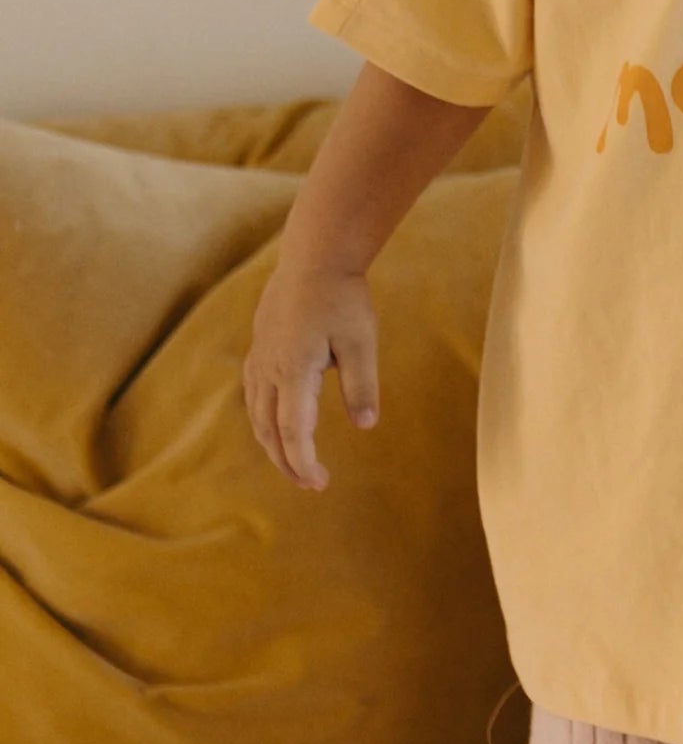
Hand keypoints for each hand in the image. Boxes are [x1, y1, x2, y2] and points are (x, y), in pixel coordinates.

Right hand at [244, 263, 379, 490]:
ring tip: (296, 465)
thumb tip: (366, 425)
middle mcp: (268, 370)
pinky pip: (254, 398)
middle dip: (288, 463)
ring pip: (257, 417)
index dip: (304, 462)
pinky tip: (279, 428)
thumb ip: (362, 384)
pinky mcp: (258, 351)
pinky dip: (265, 423)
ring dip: (274, 446)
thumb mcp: (361, 340)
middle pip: (269, 432)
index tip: (320, 484)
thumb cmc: (342, 298)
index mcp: (293, 370)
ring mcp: (259, 360)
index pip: (293, 431)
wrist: (313, 259)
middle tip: (312, 484)